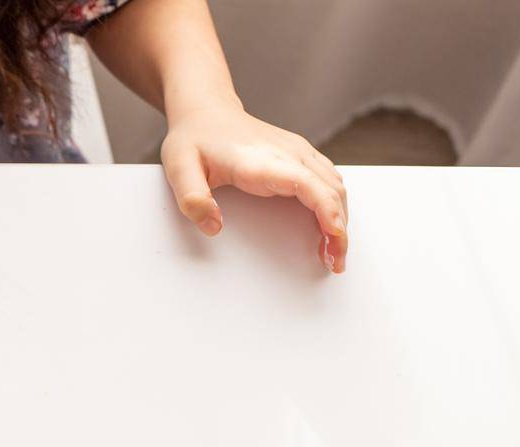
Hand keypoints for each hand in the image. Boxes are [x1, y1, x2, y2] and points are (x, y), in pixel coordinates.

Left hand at [161, 104, 347, 272]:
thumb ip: (192, 199)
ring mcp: (298, 153)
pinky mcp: (299, 156)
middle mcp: (288, 154)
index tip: (334, 240)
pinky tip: (328, 228)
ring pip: (335, 186)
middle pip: (331, 190)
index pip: (309, 185)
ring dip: (341, 219)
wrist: (205, 111)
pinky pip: (328, 181)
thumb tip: (213, 227)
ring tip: (332, 252)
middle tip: (334, 263)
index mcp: (262, 160)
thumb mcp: (179, 168)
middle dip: (339, 229)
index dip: (327, 213)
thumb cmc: (193, 139)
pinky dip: (334, 206)